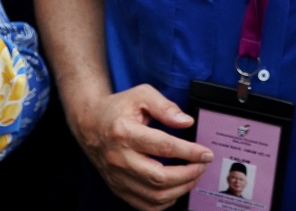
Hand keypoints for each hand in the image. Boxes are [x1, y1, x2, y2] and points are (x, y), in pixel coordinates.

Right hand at [70, 84, 213, 210]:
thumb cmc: (117, 109)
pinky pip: (145, 206)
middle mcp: (119, 157)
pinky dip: (165, 202)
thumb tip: (186, 122)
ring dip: (181, 189)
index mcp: (124, 132)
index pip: (163, 146)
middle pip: (160, 177)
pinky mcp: (118, 188)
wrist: (89, 123)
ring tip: (193, 176)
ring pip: (155, 195)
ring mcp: (117, 176)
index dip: (189, 152)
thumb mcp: (140, 95)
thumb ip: (164, 106)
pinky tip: (175, 188)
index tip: (206, 153)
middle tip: (202, 165)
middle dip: (188, 174)